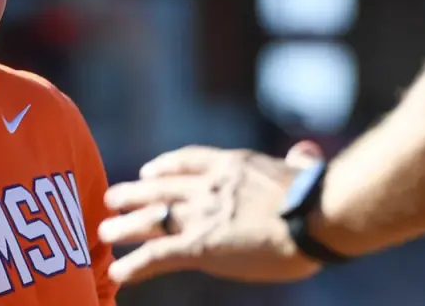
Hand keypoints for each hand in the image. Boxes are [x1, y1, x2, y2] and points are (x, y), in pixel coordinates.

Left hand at [98, 142, 324, 284]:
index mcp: (232, 166)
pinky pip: (158, 254)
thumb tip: (307, 152)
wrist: (314, 215)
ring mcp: (202, 214)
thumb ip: (298, 162)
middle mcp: (210, 186)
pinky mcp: (201, 245)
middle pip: (161, 187)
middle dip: (133, 193)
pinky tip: (118, 272)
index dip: (164, 166)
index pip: (188, 161)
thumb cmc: (320, 196)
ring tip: (104, 232)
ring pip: (151, 219)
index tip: (149, 170)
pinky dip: (135, 264)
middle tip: (111, 197)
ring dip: (125, 226)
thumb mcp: (304, 171)